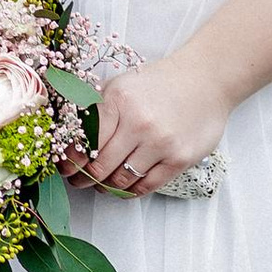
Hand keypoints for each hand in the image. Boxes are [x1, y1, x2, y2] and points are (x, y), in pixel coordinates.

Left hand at [78, 51, 229, 194]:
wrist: (206, 80)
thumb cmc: (160, 83)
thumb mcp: (122, 86)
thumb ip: (96, 111)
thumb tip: (69, 142)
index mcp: (118, 101)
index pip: (84, 142)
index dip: (70, 160)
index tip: (65, 168)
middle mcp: (138, 123)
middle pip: (99, 166)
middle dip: (84, 178)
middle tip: (79, 181)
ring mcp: (160, 143)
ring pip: (121, 180)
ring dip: (106, 187)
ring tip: (102, 184)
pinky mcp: (179, 159)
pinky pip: (146, 185)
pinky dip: (131, 191)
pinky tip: (125, 187)